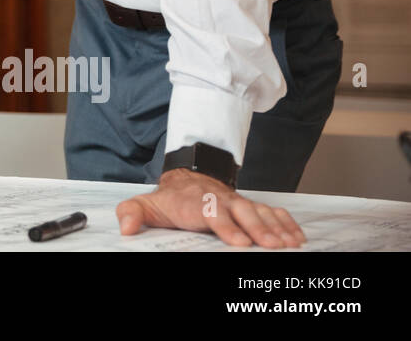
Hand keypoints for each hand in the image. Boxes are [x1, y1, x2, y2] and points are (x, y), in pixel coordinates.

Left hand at [116, 168, 305, 247]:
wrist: (187, 177)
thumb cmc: (169, 200)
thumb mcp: (145, 205)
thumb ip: (132, 214)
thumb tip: (126, 228)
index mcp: (194, 202)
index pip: (211, 212)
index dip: (226, 226)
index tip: (239, 242)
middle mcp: (220, 200)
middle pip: (241, 212)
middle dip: (258, 228)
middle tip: (271, 246)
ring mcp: (238, 202)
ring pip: (260, 211)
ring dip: (276, 227)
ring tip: (290, 244)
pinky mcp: (250, 205)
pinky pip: (272, 211)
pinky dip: (286, 222)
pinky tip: (298, 236)